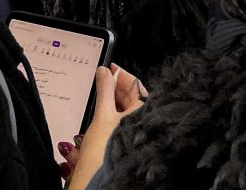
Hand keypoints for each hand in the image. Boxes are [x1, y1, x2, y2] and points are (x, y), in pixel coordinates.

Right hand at [65, 65, 146, 189]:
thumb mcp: (103, 115)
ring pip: (124, 112)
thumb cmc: (107, 150)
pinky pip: (120, 125)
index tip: (112, 67)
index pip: (136, 86)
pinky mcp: (126, 143)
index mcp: (144, 111)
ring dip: (111, 102)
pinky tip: (101, 117)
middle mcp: (144, 121)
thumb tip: (104, 71)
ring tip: (100, 95)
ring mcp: (135, 133)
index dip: (122, 75)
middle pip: (130, 99)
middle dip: (116, 89)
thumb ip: (104, 91)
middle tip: (104, 78)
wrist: (101, 180)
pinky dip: (111, 118)